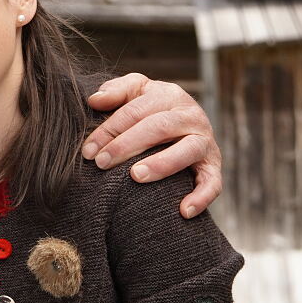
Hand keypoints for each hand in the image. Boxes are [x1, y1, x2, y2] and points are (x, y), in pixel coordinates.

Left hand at [83, 73, 220, 218]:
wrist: (186, 124)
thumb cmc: (151, 109)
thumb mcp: (136, 92)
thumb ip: (116, 91)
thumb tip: (95, 100)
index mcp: (169, 95)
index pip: (135, 111)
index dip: (109, 130)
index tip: (88, 150)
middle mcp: (191, 115)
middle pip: (159, 127)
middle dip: (126, 145)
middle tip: (102, 163)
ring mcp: (205, 140)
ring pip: (187, 150)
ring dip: (162, 164)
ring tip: (136, 176)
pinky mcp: (213, 165)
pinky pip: (212, 182)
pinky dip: (201, 196)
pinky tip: (183, 211)